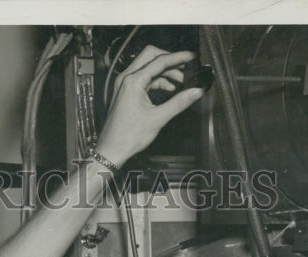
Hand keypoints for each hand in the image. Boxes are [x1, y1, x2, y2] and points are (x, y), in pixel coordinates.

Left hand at [95, 47, 204, 167]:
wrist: (111, 149)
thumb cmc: (129, 136)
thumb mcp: (158, 118)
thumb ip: (179, 103)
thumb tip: (196, 91)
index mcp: (133, 81)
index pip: (159, 60)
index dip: (178, 57)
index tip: (191, 57)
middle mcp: (126, 78)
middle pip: (151, 56)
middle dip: (169, 59)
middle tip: (185, 66)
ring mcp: (124, 84)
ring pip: (147, 68)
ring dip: (164, 72)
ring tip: (181, 81)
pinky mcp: (125, 92)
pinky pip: (143, 79)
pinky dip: (156, 81)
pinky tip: (169, 89)